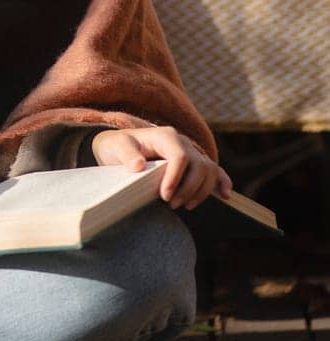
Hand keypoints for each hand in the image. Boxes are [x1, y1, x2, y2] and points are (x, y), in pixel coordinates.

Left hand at [90, 125, 232, 210]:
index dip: (176, 178)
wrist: (118, 148)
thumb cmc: (116, 147)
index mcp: (165, 136)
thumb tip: (139, 165)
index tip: (164, 196)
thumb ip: (125, 153)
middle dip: (189, 188)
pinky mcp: (194, 163)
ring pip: (209, 170)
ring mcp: (191, 152)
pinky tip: (225, 195)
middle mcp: (182, 142)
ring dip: (201, 191)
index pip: (181, 156)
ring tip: (183, 205)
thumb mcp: (114, 146)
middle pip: (199, 165)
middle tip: (171, 204)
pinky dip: (222, 182)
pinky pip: (214, 170)